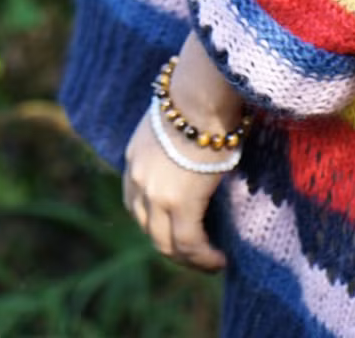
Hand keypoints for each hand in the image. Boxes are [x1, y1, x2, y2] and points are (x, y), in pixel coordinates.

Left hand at [121, 104, 227, 272]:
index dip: (156, 221)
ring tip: (210, 263)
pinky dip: (203, 258)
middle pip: (149, 228)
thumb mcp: (176, 122)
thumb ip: (177, 143)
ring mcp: (155, 194)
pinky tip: (219, 261)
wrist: (203, 91)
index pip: (137, 202)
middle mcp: (138, 179)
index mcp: (135, 156)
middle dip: (172, 246)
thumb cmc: (200, 95)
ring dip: (189, 259)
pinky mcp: (179, 204)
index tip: (178, 229)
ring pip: (167, 243)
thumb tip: (197, 149)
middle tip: (197, 254)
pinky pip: (189, 244)